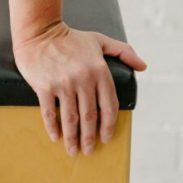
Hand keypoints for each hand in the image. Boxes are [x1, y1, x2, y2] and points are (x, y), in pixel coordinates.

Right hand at [13, 23, 146, 156]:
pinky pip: (50, 112)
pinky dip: (53, 127)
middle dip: (90, 138)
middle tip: (89, 150)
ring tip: (73, 150)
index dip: (109, 125)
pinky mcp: (44, 86)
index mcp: (99, 70)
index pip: (109, 105)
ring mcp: (63, 84)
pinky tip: (56, 137)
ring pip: (71, 118)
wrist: (39, 31)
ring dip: (73, 138)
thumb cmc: (70, 38)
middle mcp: (83, 79)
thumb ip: (123, 52)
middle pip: (90, 117)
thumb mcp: (100, 40)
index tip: (106, 138)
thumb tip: (143, 66)